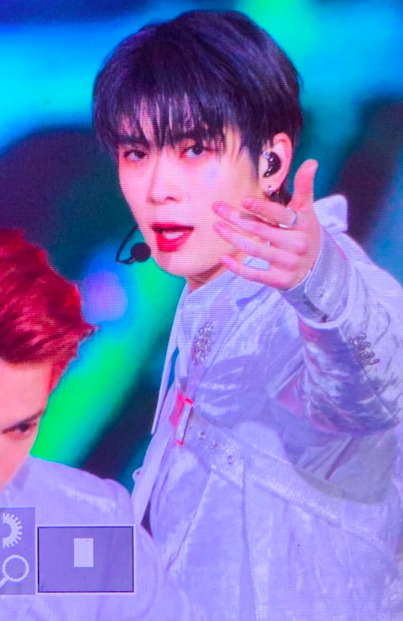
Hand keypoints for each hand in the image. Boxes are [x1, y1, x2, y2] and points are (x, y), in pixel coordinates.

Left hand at [212, 159, 320, 289]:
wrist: (319, 269)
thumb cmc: (306, 233)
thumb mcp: (307, 211)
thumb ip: (304, 187)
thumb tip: (312, 161)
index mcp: (303, 224)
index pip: (281, 215)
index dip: (263, 209)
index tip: (244, 201)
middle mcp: (296, 245)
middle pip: (262, 230)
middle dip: (237, 218)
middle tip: (217, 207)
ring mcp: (288, 264)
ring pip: (255, 250)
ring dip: (233, 238)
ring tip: (217, 226)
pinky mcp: (279, 280)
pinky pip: (255, 275)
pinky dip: (238, 268)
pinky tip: (223, 258)